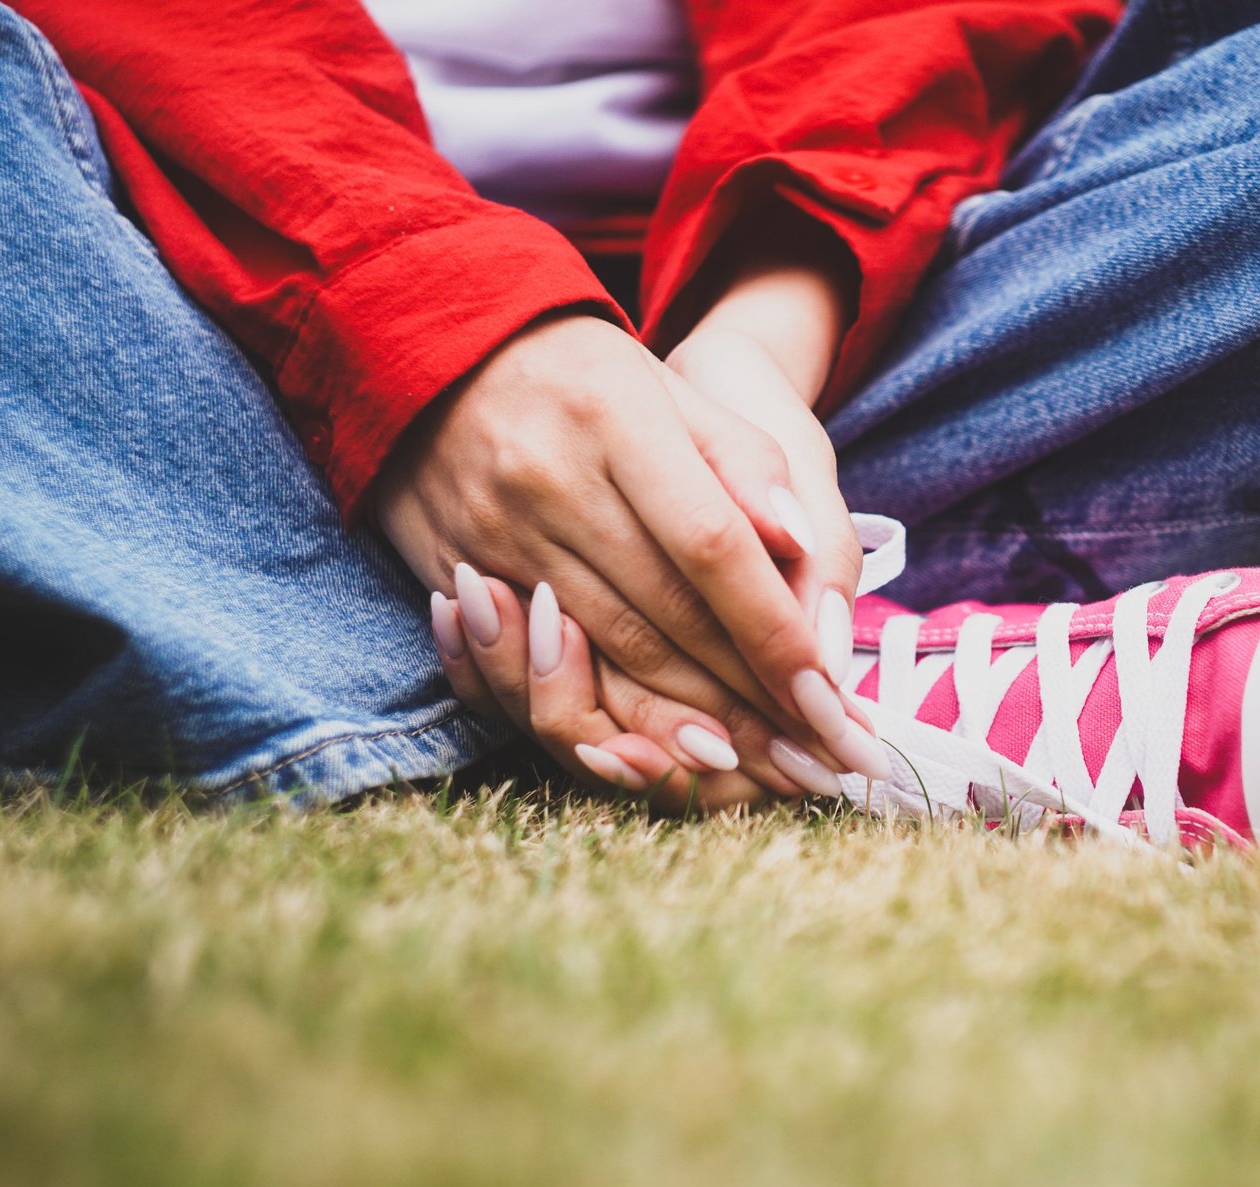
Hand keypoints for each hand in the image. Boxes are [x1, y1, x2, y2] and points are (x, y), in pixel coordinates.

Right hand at [376, 312, 885, 788]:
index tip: (825, 691)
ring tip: (756, 764)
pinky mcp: (458, 572)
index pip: (712, 547)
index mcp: (615, 420)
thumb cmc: (584, 370)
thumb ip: (744, 460)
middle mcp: (550, 482)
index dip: (772, 628)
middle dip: (748, 695)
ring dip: (690, 719)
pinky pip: (544, 666)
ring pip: (612, 651)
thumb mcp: (672, 385)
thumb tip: (798, 545)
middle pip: (668, 614)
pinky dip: (612, 711)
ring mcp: (495, 534)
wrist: (434, 349)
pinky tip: (662, 747)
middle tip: (810, 750)